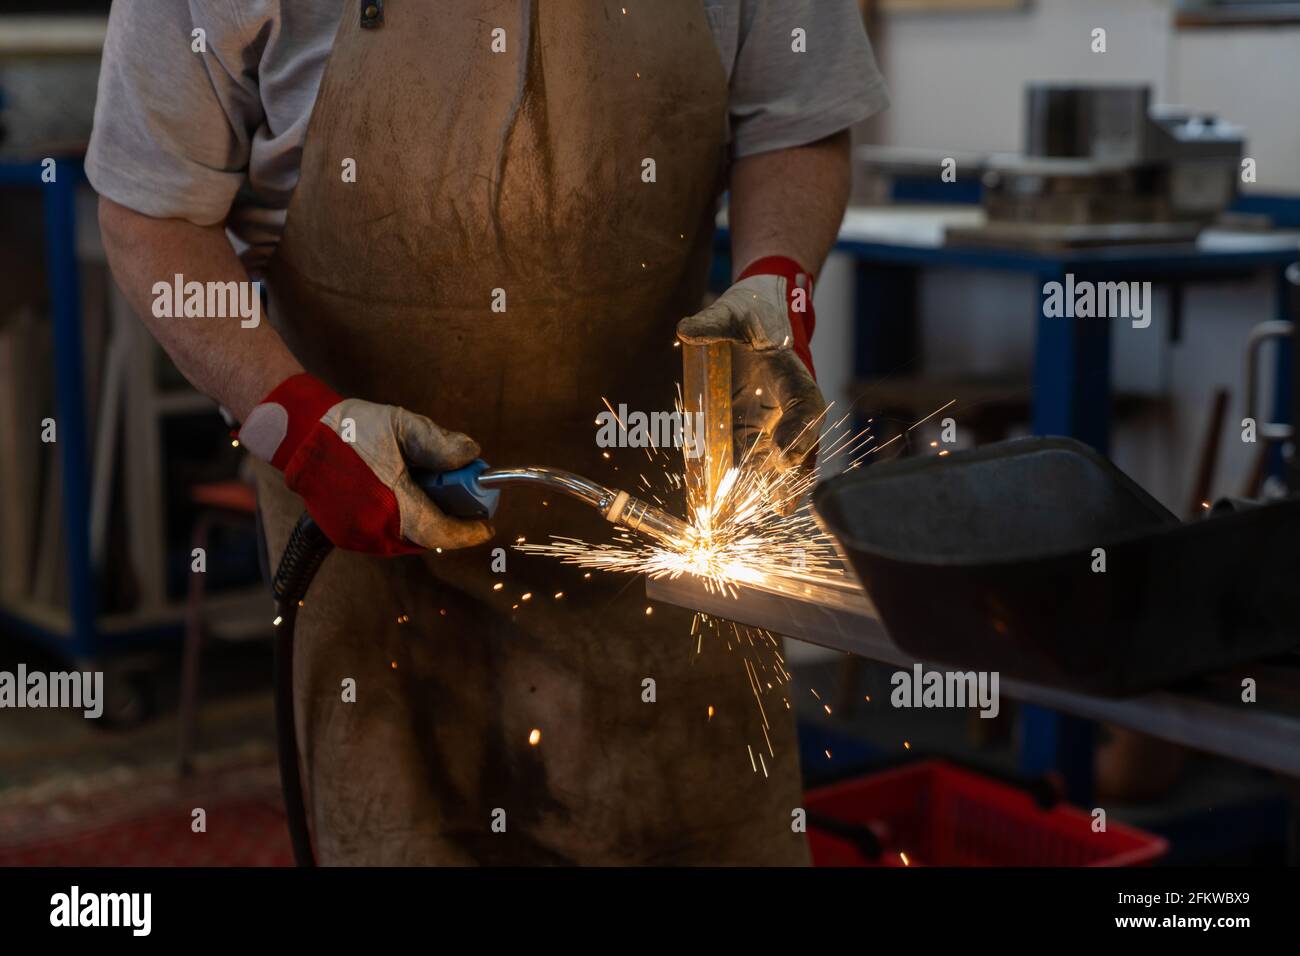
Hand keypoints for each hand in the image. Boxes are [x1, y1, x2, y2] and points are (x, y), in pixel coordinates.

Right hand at [238, 374, 492, 554]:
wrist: (300, 435)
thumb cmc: (351, 428)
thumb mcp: (401, 425)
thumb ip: (439, 442)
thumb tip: (472, 455)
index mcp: (390, 505)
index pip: (440, 532)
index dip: (467, 532)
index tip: (488, 526)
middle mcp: (373, 530)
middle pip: (427, 536)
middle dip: (448, 520)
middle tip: (462, 498)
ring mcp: (357, 536)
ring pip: (408, 537)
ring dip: (426, 519)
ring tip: (429, 489)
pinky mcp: (346, 535)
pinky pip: (388, 534)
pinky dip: (405, 520)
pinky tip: (405, 495)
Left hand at [677, 256, 825, 508]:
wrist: (755, 313)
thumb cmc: (749, 311)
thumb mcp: (731, 309)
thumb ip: (712, 321)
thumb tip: (686, 330)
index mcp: (791, 370)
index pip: (805, 403)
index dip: (799, 429)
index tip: (785, 452)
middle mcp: (786, 403)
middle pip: (798, 445)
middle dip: (789, 477)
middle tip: (779, 504)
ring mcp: (769, 420)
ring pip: (777, 461)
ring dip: (770, 489)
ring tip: (762, 514)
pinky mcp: (749, 429)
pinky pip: (750, 460)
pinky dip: (743, 483)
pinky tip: (731, 506)